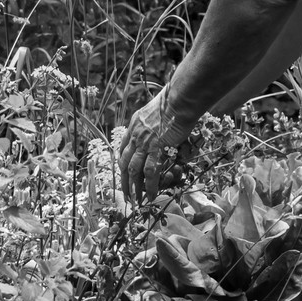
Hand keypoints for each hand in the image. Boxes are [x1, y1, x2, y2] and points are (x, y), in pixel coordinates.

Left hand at [118, 87, 192, 201]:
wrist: (178, 100)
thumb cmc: (174, 100)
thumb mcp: (157, 108)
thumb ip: (156, 119)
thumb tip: (163, 122)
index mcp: (135, 124)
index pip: (123, 147)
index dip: (123, 162)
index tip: (124, 172)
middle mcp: (135, 135)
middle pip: (124, 162)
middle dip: (124, 180)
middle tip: (127, 194)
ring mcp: (144, 142)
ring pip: (133, 170)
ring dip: (134, 187)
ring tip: (136, 201)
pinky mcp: (155, 148)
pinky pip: (150, 171)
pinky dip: (150, 185)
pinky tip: (152, 194)